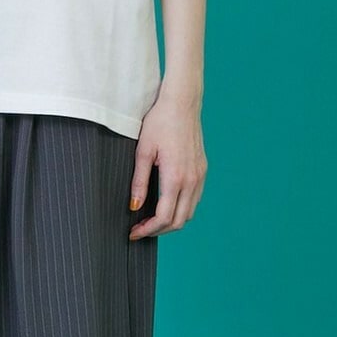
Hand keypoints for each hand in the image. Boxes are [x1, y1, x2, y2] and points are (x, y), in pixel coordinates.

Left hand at [128, 94, 205, 238]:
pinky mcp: (202, 170)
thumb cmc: (159, 123)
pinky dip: (181, 209)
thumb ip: (139, 181)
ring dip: (171, 221)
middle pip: (179, 221)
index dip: (148, 230)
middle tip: (140, 229)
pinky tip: (166, 204)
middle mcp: (192, 180)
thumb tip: (134, 206)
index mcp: (176, 177)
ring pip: (189, 212)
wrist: (182, 103)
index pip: (164, 217)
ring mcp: (200, 175)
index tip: (134, 233)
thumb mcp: (143, 151)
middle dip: (159, 230)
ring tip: (151, 220)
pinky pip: (194, 199)